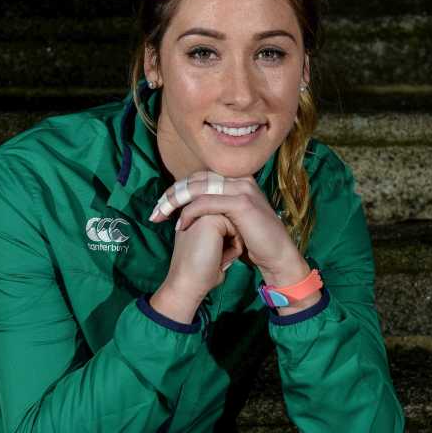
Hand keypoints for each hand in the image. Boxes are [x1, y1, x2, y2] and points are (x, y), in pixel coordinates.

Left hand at [149, 169, 305, 284]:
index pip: (198, 177)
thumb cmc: (252, 241)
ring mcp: (242, 188)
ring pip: (198, 188)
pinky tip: (181, 226)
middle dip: (171, 195)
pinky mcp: (242, 202)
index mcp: (236, 179)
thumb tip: (191, 204)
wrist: (276, 255)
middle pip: (195, 179)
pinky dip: (190, 213)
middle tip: (155, 211)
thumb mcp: (230, 219)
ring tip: (161, 215)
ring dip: (175, 201)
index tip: (160, 206)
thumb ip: (215, 207)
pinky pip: (207, 203)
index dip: (177, 189)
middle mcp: (239, 178)